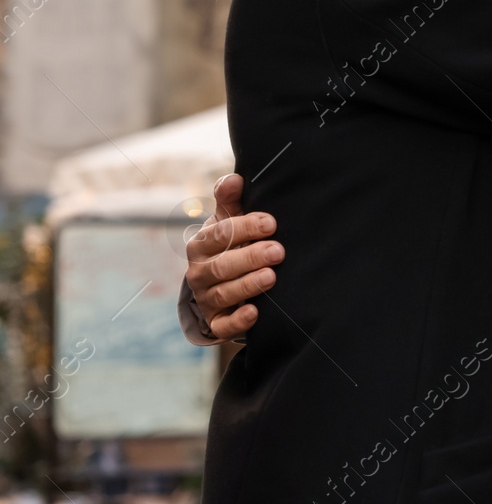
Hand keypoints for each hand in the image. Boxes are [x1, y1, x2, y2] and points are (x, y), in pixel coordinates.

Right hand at [185, 173, 281, 340]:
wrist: (220, 284)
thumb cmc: (230, 245)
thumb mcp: (229, 222)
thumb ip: (230, 200)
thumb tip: (235, 178)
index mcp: (202, 244)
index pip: (220, 234)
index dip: (245, 227)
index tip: (271, 223)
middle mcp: (200, 271)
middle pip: (222, 265)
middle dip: (251, 257)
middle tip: (279, 251)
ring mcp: (206, 298)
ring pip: (224, 293)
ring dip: (248, 284)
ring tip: (271, 276)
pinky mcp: (216, 322)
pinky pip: (223, 325)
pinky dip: (238, 321)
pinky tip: (254, 312)